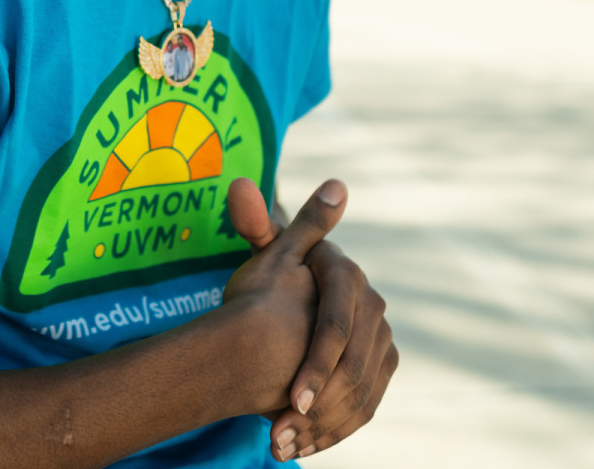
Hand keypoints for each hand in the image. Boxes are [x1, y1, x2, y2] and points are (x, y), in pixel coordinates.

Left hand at [252, 183, 397, 460]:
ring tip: (283, 446)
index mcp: (345, 274)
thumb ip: (254, 221)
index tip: (291, 400)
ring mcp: (382, 337)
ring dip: (324, 428)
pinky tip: (302, 447)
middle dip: (318, 409)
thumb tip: (240, 181)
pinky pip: (366, 405)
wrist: (290, 297)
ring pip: (361, 394)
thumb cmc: (267, 272)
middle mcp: (373, 305)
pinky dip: (336, 430)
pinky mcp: (383, 364)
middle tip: (279, 436)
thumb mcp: (261, 251)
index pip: (335, 328)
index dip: (316, 366)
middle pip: (351, 369)